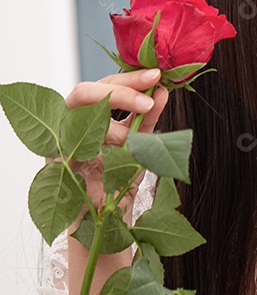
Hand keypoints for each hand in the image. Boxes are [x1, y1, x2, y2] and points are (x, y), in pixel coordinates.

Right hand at [61, 68, 169, 226]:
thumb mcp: (138, 142)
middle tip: (148, 102)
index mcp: (89, 113)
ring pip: (79, 116)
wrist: (106, 217)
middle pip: (86, 91)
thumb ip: (147, 118)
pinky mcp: (57, 162)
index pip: (105, 84)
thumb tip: (161, 91)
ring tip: (134, 143)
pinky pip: (75, 146)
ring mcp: (60, 140)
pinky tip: (120, 157)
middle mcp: (70, 121)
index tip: (156, 77)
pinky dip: (102, 150)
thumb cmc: (118, 176)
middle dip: (120, 92)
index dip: (129, 79)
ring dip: (113, 129)